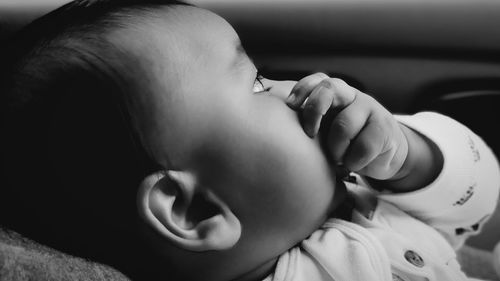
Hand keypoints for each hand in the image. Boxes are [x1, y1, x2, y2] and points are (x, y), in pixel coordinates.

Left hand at [287, 73, 408, 179]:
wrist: (385, 154)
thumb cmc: (346, 142)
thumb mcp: (325, 130)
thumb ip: (310, 124)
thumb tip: (279, 130)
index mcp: (332, 93)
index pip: (315, 81)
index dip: (301, 91)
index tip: (291, 107)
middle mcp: (350, 95)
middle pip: (329, 88)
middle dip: (314, 110)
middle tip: (310, 134)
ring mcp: (369, 108)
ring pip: (343, 125)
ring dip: (335, 149)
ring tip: (337, 160)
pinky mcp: (384, 127)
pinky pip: (363, 146)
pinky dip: (354, 161)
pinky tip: (354, 164)